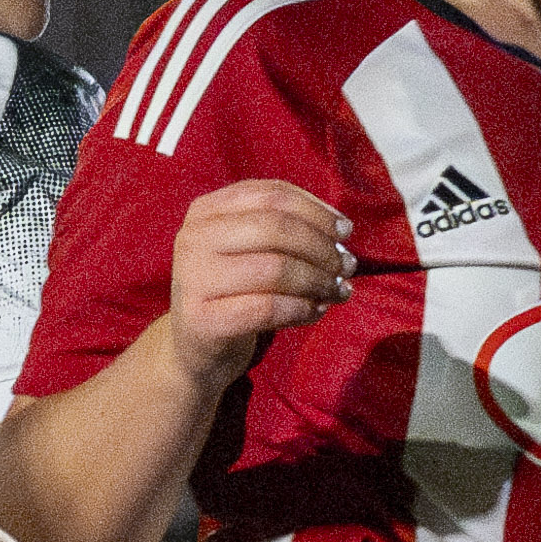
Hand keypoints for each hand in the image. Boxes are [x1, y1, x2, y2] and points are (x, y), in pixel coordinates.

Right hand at [168, 178, 353, 376]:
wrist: (194, 346)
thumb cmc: (233, 291)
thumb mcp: (248, 249)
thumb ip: (284, 229)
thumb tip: (340, 230)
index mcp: (207, 210)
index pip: (271, 195)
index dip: (316, 211)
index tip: (345, 231)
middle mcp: (194, 237)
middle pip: (275, 227)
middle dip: (322, 247)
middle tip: (347, 266)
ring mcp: (193, 278)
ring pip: (275, 268)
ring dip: (319, 281)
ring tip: (339, 291)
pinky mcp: (202, 320)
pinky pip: (267, 308)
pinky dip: (302, 309)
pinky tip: (316, 311)